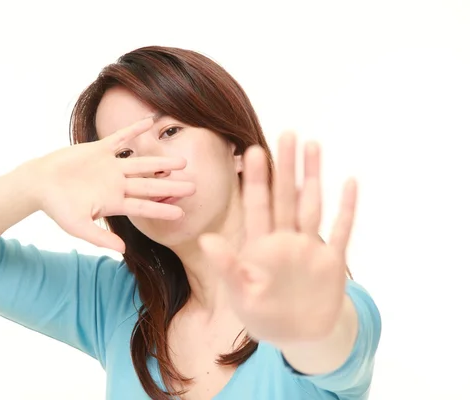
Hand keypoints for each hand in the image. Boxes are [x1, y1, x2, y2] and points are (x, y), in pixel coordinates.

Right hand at [25, 117, 195, 252]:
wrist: (38, 183)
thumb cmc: (57, 207)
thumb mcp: (78, 226)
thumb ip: (100, 237)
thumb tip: (123, 250)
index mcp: (114, 202)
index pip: (143, 207)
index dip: (162, 210)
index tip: (181, 214)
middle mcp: (116, 184)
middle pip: (149, 185)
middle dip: (171, 186)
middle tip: (194, 187)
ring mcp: (110, 166)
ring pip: (141, 163)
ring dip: (160, 162)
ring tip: (182, 162)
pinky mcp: (99, 149)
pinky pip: (121, 138)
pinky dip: (134, 130)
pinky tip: (151, 122)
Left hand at [199, 132, 356, 344]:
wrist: (297, 335)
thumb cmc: (263, 314)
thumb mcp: (241, 293)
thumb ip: (228, 266)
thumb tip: (207, 239)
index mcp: (260, 246)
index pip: (257, 205)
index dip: (254, 179)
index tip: (250, 150)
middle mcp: (285, 239)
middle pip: (286, 196)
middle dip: (286, 166)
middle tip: (287, 133)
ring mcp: (309, 248)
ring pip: (312, 204)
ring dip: (313, 176)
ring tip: (313, 145)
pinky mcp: (331, 261)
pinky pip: (340, 231)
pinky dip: (346, 209)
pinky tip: (349, 182)